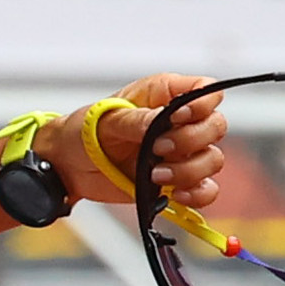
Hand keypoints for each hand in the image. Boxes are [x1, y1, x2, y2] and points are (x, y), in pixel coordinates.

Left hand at [63, 72, 222, 216]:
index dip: (202, 104)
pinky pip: (205, 189)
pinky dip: (197, 195)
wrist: (68, 167)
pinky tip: (175, 195)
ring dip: (189, 171)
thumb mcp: (105, 119)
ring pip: (212, 159)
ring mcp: (180, 153)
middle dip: (192, 141)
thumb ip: (137, 121)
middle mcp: (178, 123)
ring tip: (155, 176)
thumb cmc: (83, 132)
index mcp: (164, 95)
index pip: (206, 90)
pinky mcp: (177, 181)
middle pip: (215, 126)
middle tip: (158, 150)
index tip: (179, 117)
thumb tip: (161, 123)